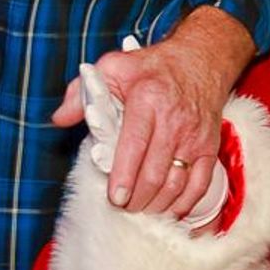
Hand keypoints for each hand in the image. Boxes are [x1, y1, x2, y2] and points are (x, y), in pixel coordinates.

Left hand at [52, 18, 246, 218]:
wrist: (201, 60)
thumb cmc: (153, 68)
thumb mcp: (114, 68)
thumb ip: (81, 92)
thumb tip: (60, 118)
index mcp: (147, 100)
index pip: (135, 145)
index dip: (124, 176)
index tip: (115, 197)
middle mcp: (174, 120)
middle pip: (155, 172)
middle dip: (136, 199)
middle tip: (121, 206)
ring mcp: (194, 136)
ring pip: (176, 183)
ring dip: (156, 205)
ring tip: (139, 208)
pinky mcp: (209, 147)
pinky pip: (199, 184)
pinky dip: (183, 203)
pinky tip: (168, 209)